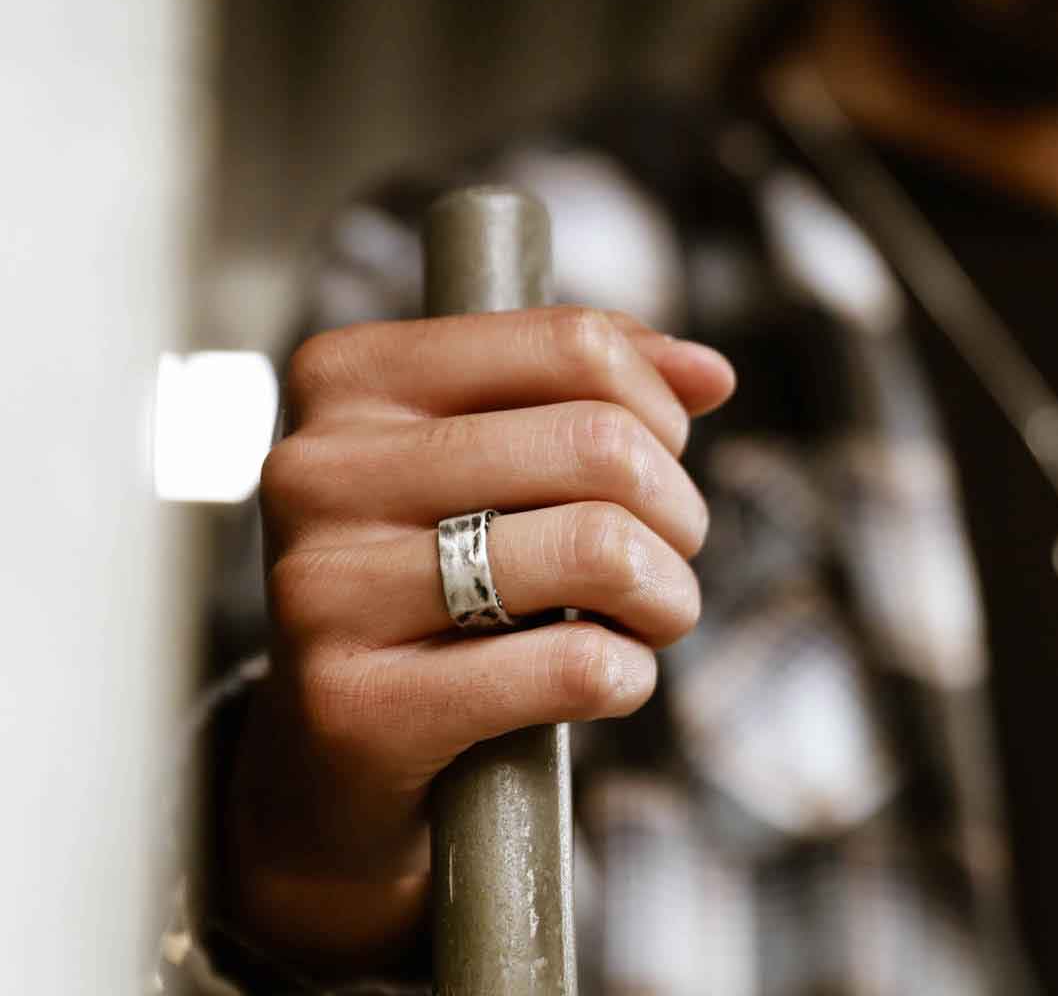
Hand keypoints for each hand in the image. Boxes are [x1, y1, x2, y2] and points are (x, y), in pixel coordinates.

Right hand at [227, 307, 735, 968]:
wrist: (329, 746)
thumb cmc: (431, 577)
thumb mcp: (492, 458)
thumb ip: (595, 391)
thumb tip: (709, 371)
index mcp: (349, 378)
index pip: (572, 344)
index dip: (658, 407)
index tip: (661, 455)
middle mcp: (317, 469)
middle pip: (599, 443)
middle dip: (676, 509)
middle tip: (667, 551)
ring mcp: (324, 589)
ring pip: (597, 548)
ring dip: (666, 593)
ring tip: (650, 614)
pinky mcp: (354, 707)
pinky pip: (572, 665)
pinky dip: (628, 674)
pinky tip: (605, 678)